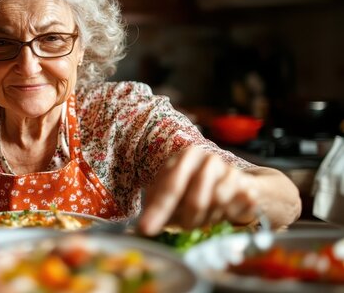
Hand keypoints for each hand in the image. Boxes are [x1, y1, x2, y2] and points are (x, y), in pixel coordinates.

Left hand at [138, 146, 257, 235]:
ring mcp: (231, 172)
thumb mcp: (173, 191)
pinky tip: (219, 212)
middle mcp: (209, 160)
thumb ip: (158, 206)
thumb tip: (138, 230)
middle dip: (186, 221)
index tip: (147, 229)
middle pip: (195, 201)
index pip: (170, 187)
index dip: (158, 211)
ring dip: (205, 220)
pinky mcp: (247, 188)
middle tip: (182, 228)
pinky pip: (232, 213)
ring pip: (215, 209)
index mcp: (185, 156)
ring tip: (201, 216)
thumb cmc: (195, 187)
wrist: (236, 184)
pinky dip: (222, 218)